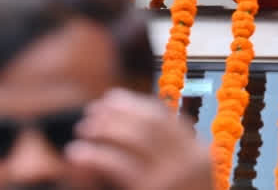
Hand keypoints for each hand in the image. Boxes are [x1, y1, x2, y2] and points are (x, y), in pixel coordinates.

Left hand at [67, 89, 213, 189]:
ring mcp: (174, 177)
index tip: (112, 98)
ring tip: (83, 129)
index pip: (166, 118)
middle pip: (147, 123)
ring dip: (103, 128)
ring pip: (131, 137)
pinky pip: (115, 163)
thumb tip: (125, 113)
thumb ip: (159, 153)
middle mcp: (193, 162)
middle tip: (91, 113)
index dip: (136, 105)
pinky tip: (76, 153)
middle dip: (117, 113)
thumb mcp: (175, 179)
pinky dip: (92, 154)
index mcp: (202, 156)